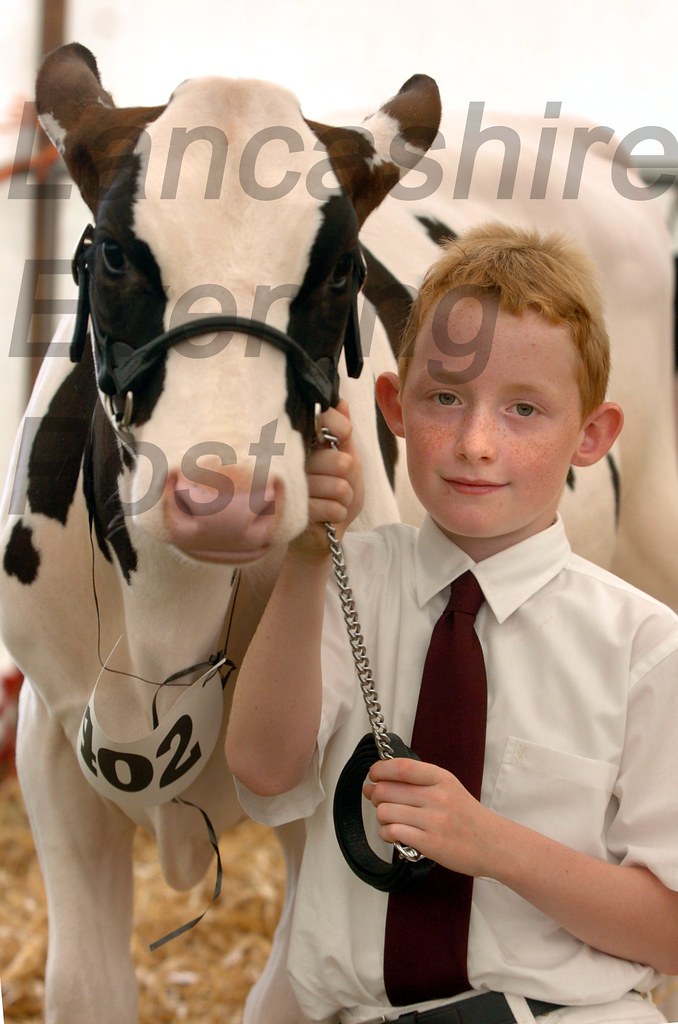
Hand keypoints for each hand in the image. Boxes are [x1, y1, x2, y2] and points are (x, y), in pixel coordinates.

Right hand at [289, 401, 363, 561]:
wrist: (321, 535)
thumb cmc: (334, 496)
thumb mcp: (348, 463)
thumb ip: (344, 435)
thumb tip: (342, 402)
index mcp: (305, 444)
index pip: (327, 420)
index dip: (341, 427)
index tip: (342, 436)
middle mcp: (294, 461)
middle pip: (342, 460)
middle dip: (349, 478)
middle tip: (336, 485)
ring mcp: (292, 486)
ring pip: (340, 487)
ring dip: (344, 500)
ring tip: (331, 502)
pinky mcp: (293, 512)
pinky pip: (334, 508)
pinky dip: (337, 514)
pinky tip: (326, 516)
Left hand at [363, 757, 499, 877]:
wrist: (493, 843)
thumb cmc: (466, 815)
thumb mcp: (448, 787)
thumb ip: (418, 782)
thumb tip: (379, 780)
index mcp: (441, 778)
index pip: (402, 767)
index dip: (380, 769)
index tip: (373, 774)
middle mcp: (437, 797)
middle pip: (387, 790)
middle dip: (375, 795)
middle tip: (377, 800)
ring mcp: (434, 821)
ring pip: (385, 812)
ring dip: (381, 817)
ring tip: (390, 820)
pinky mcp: (430, 844)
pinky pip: (393, 833)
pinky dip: (387, 833)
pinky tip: (394, 833)